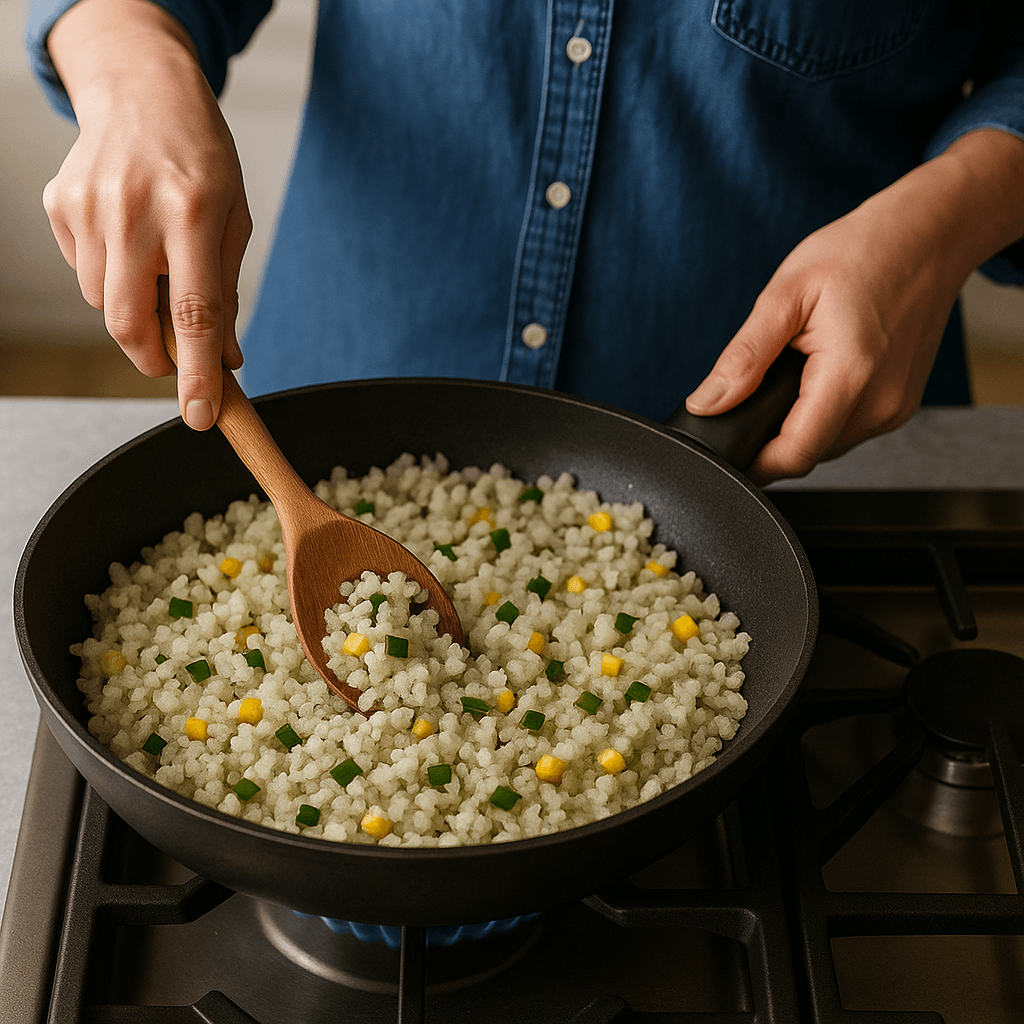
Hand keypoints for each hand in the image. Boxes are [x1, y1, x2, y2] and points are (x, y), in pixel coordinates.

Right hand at [41, 0, 250, 428]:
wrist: (142, 90)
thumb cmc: (200, 157)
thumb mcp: (235, 219)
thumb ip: (228, 291)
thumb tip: (226, 360)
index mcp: (192, 212)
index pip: (194, 313)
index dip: (197, 373)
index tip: (201, 416)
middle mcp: (133, 211)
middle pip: (130, 324)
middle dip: (154, 359)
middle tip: (177, 359)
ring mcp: (88, 208)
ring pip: (105, 304)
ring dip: (135, 309)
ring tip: (156, 264)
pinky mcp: (59, 206)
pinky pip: (84, 274)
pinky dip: (112, 278)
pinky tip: (129, 240)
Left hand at [685, 130, 1023, 484]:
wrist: (929, 234)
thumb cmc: (864, 251)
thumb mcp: (786, 295)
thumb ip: (744, 357)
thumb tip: (706, 403)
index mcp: (851, 376)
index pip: (792, 456)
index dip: (751, 461)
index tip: (726, 447)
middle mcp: (881, 404)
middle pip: (806, 454)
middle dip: (770, 435)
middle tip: (757, 389)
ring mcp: (895, 409)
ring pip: (826, 445)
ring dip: (798, 424)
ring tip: (794, 372)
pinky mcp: (900, 406)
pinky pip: (847, 429)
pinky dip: (823, 412)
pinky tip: (818, 375)